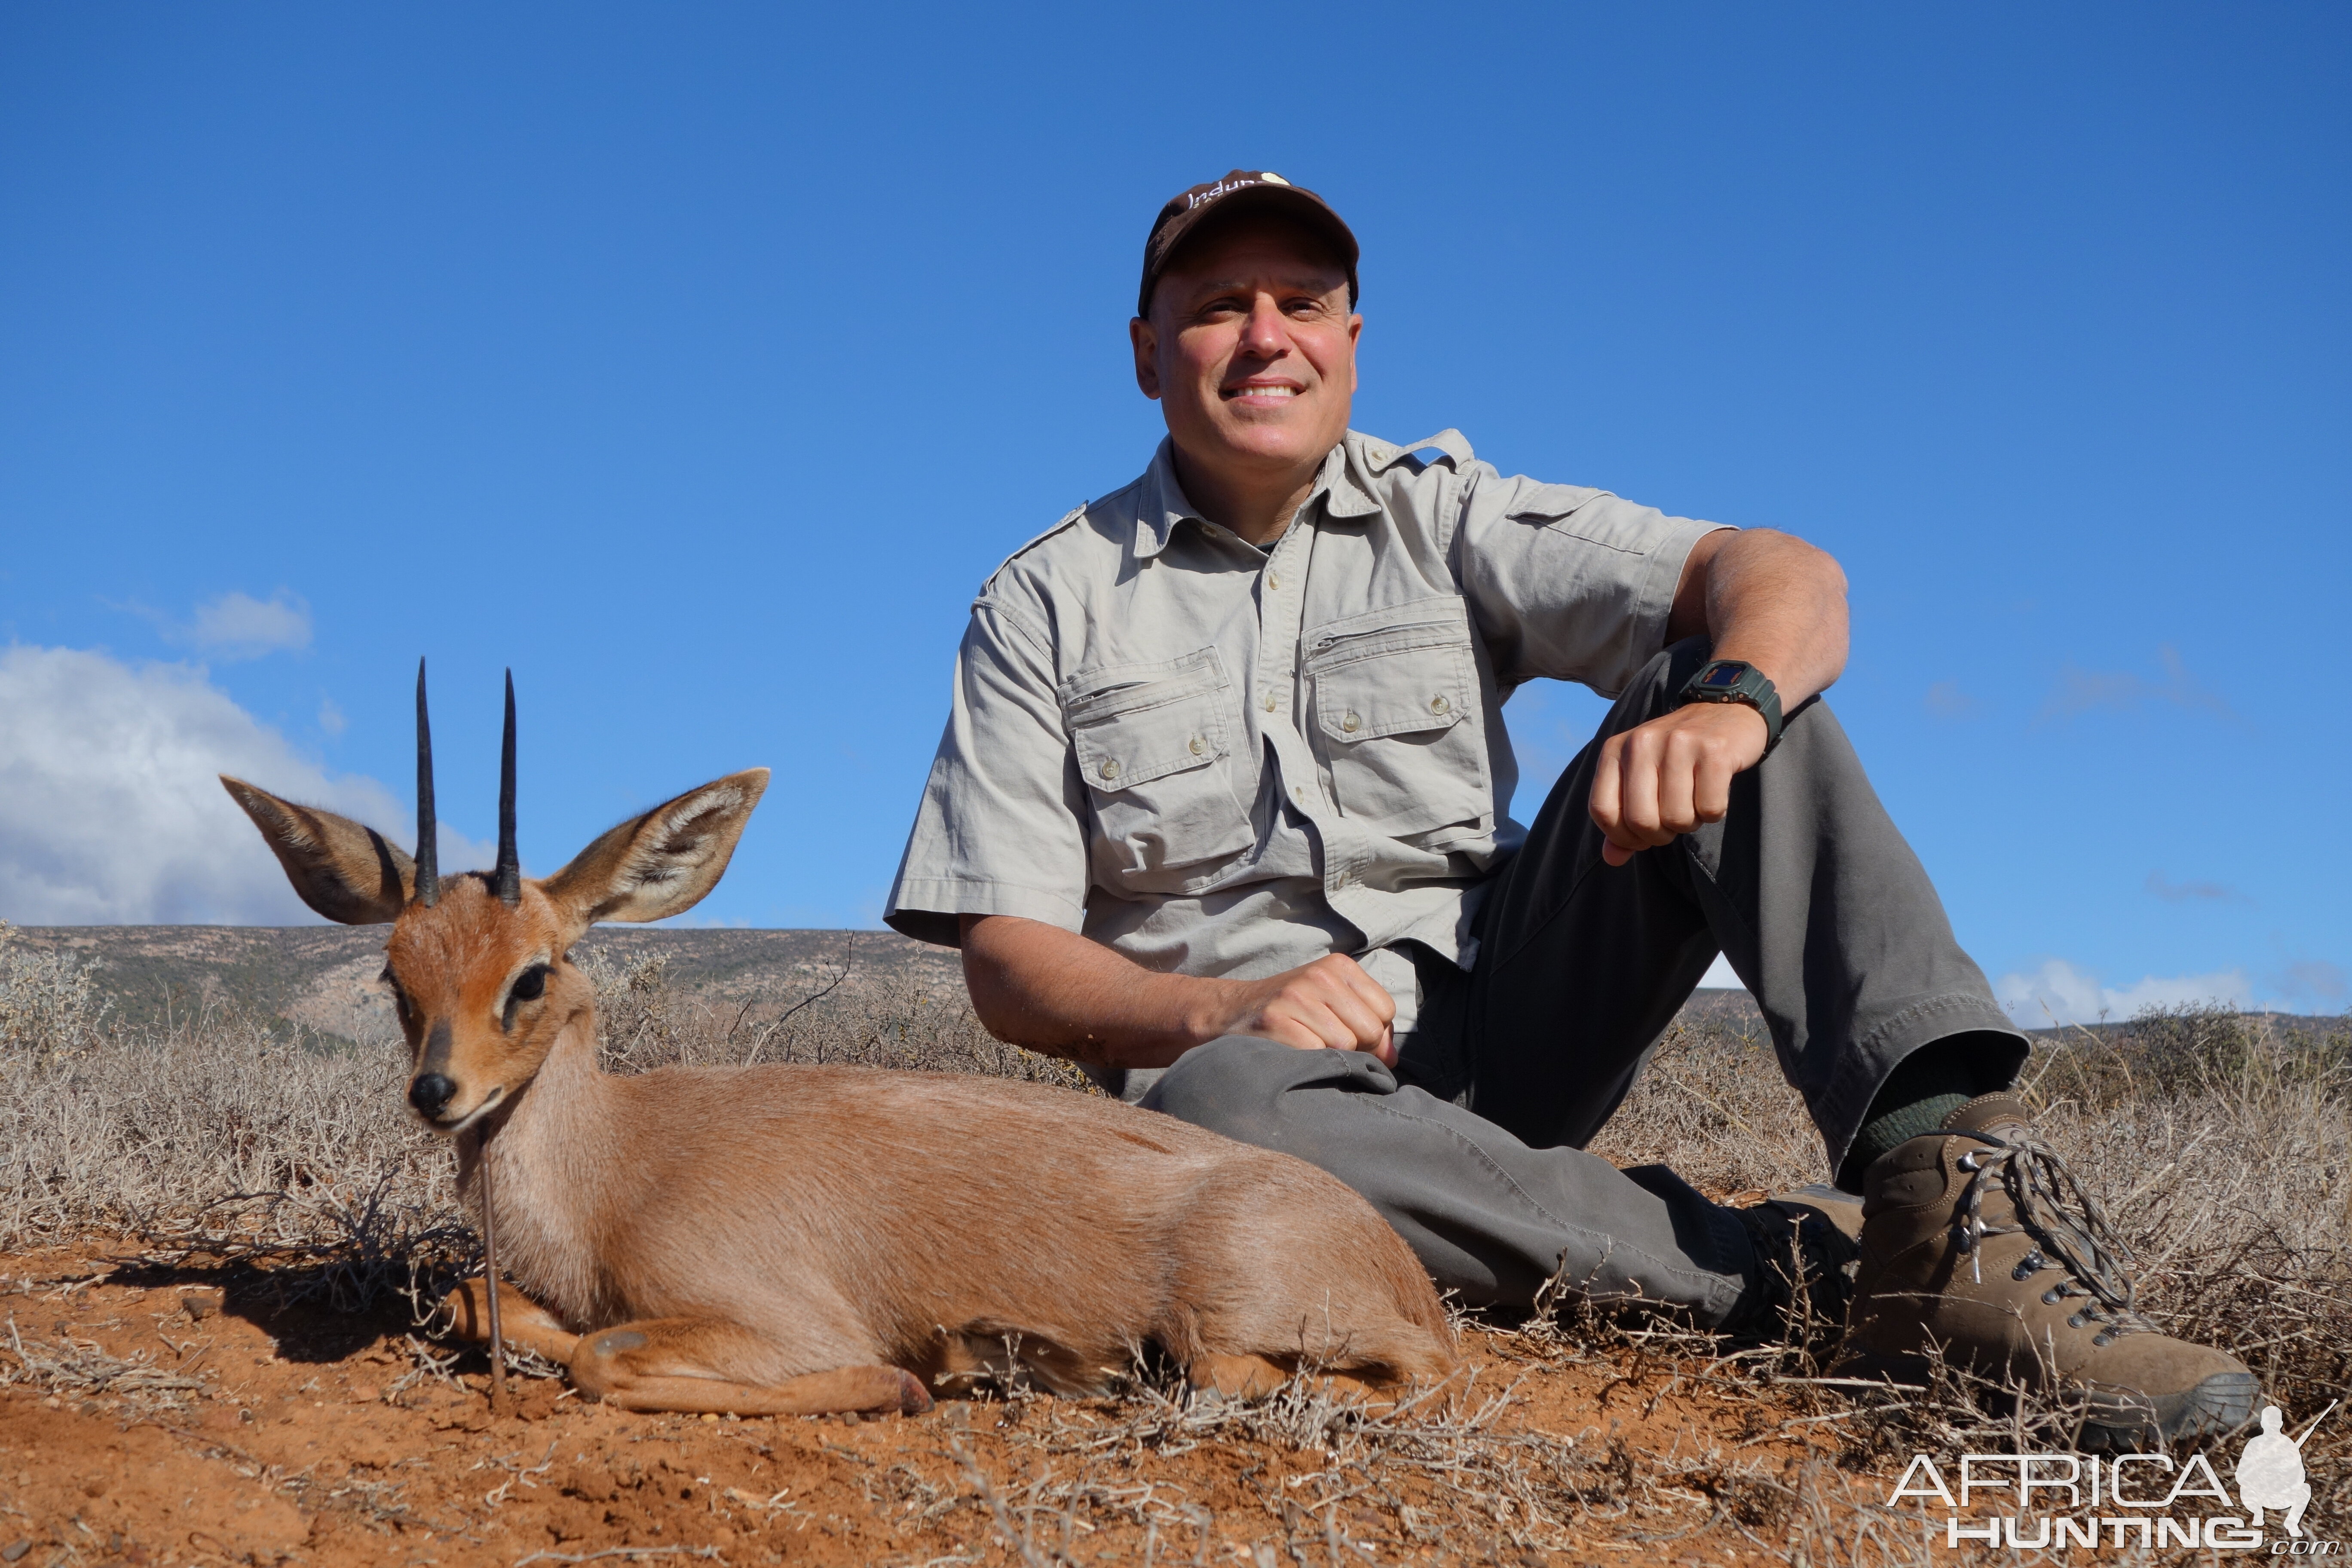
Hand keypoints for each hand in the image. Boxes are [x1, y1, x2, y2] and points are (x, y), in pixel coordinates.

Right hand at [1206, 954, 1397, 1064]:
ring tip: (1309, 1048)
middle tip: (1327, 1045)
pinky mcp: (1276, 1022)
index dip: (1373, 1032)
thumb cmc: (1289, 1012)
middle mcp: (1319, 977)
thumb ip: (1366, 1023)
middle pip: (1369, 1029)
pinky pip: (1316, 1055)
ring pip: (1344, 1045)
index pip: (1386, 1009)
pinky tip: (1294, 1055)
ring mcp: (1296, 998)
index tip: (1349, 1034)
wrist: (1230, 1013)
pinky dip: (1310, 1064)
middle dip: (1356, 1048)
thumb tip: (1391, 1059)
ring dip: (1331, 1058)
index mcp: (1339, 967)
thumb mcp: (1329, 1003)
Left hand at [1587, 701, 1768, 866]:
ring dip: (1690, 822)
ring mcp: (1678, 744)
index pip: (1602, 811)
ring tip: (1694, 801)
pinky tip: (1714, 792)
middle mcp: (1641, 743)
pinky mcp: (1714, 750)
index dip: (1622, 836)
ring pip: (1676, 818)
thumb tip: (1611, 859)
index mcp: (1615, 749)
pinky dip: (1714, 812)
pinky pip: (1710, 808)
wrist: (1726, 709)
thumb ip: (1622, 819)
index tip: (1642, 834)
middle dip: (1659, 835)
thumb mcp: (1641, 777)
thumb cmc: (1677, 753)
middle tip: (1673, 822)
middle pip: (1640, 820)